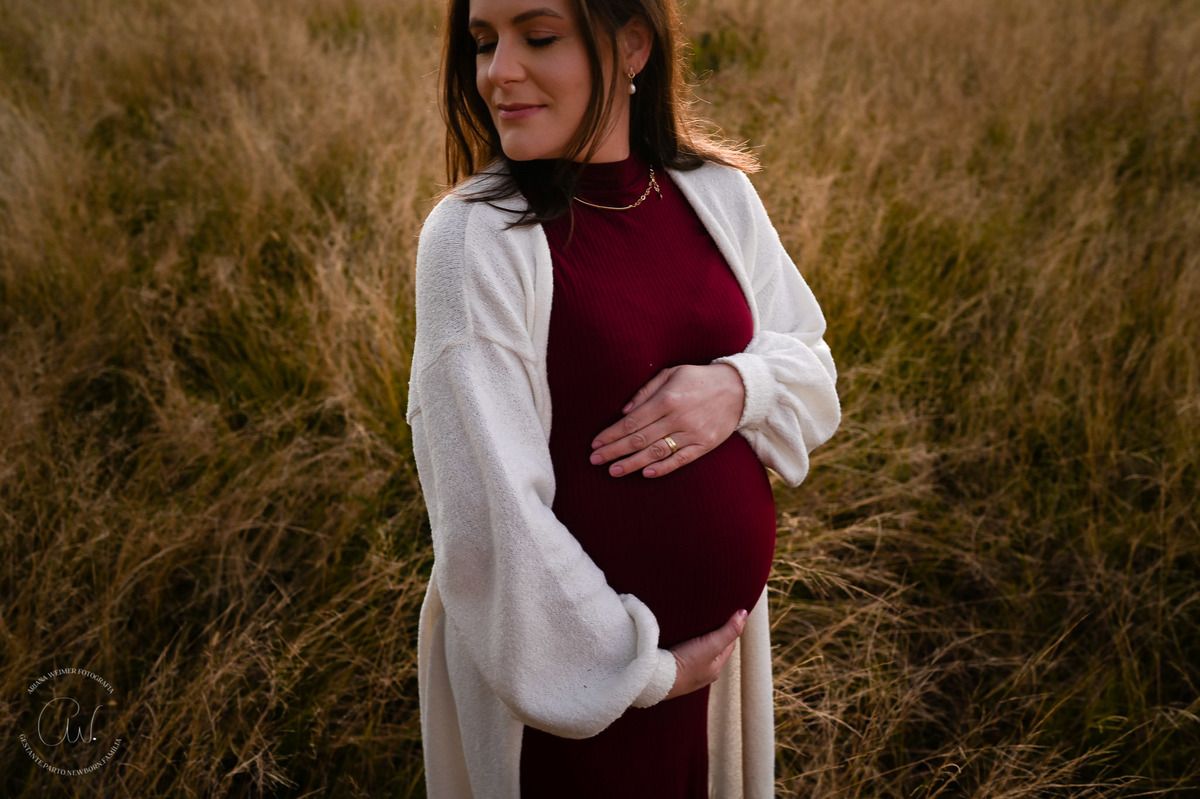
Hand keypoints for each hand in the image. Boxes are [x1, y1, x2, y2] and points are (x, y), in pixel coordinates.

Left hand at [589, 363, 744, 477]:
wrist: (739, 388)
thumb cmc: (699, 379)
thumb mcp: (672, 373)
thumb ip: (646, 391)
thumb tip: (624, 411)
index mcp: (667, 399)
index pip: (632, 422)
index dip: (612, 434)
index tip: (595, 444)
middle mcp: (678, 418)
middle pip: (639, 439)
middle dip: (614, 451)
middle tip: (594, 460)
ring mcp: (693, 433)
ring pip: (657, 452)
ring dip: (632, 463)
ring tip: (613, 471)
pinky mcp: (705, 445)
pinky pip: (681, 460)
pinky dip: (663, 468)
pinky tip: (645, 473)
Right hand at [664, 610, 747, 700]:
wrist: (655, 679)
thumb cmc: (685, 664)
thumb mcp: (711, 645)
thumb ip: (728, 631)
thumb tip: (744, 614)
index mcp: (716, 668)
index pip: (728, 644)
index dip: (730, 627)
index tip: (727, 612)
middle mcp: (704, 672)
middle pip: (713, 648)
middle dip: (714, 634)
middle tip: (709, 616)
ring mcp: (687, 673)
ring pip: (698, 653)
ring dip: (697, 640)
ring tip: (692, 626)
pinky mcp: (672, 671)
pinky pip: (683, 656)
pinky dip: (683, 646)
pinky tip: (676, 640)